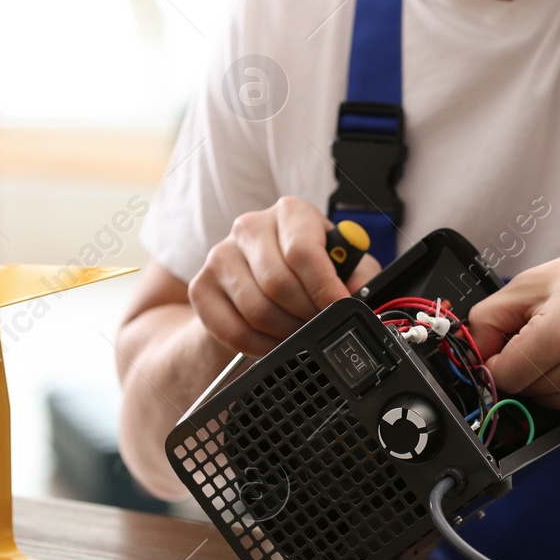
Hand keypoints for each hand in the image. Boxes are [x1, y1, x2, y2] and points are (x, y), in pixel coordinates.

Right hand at [188, 196, 381, 355]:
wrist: (258, 285)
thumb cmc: (307, 273)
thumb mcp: (342, 266)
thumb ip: (357, 276)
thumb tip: (356, 296)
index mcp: (291, 213)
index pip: (303, 251)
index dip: (324, 287)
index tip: (339, 309)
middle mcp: (251, 225)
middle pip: (279, 284)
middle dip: (306, 315)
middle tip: (318, 326)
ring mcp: (221, 254)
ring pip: (257, 310)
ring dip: (284, 333)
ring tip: (299, 334)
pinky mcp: (202, 286)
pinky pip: (233, 329)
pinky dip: (259, 347)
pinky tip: (273, 343)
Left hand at [466, 237, 559, 417]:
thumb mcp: (532, 283)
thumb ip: (489, 320)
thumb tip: (473, 356)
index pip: (503, 376)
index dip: (501, 358)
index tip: (514, 342)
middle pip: (526, 391)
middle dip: (528, 365)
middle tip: (553, 333)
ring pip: (551, 404)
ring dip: (553, 380)